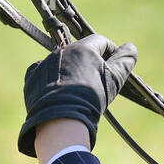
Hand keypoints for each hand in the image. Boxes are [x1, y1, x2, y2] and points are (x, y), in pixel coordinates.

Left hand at [17, 34, 137, 157]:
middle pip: (80, 52)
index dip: (111, 52)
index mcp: (82, 48)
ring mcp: (44, 64)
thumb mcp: (114, 79)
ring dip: (70, 71)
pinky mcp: (32, 78)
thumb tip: (131, 47)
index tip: (114, 66)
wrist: (60, 121)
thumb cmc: (91, 98)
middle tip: (96, 82)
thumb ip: (125, 60)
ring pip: (62, 62)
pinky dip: (51, 80)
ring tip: (77, 91)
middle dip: (90, 63)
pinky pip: (43, 74)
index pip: (101, 41)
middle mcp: (61, 51)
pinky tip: (58, 94)